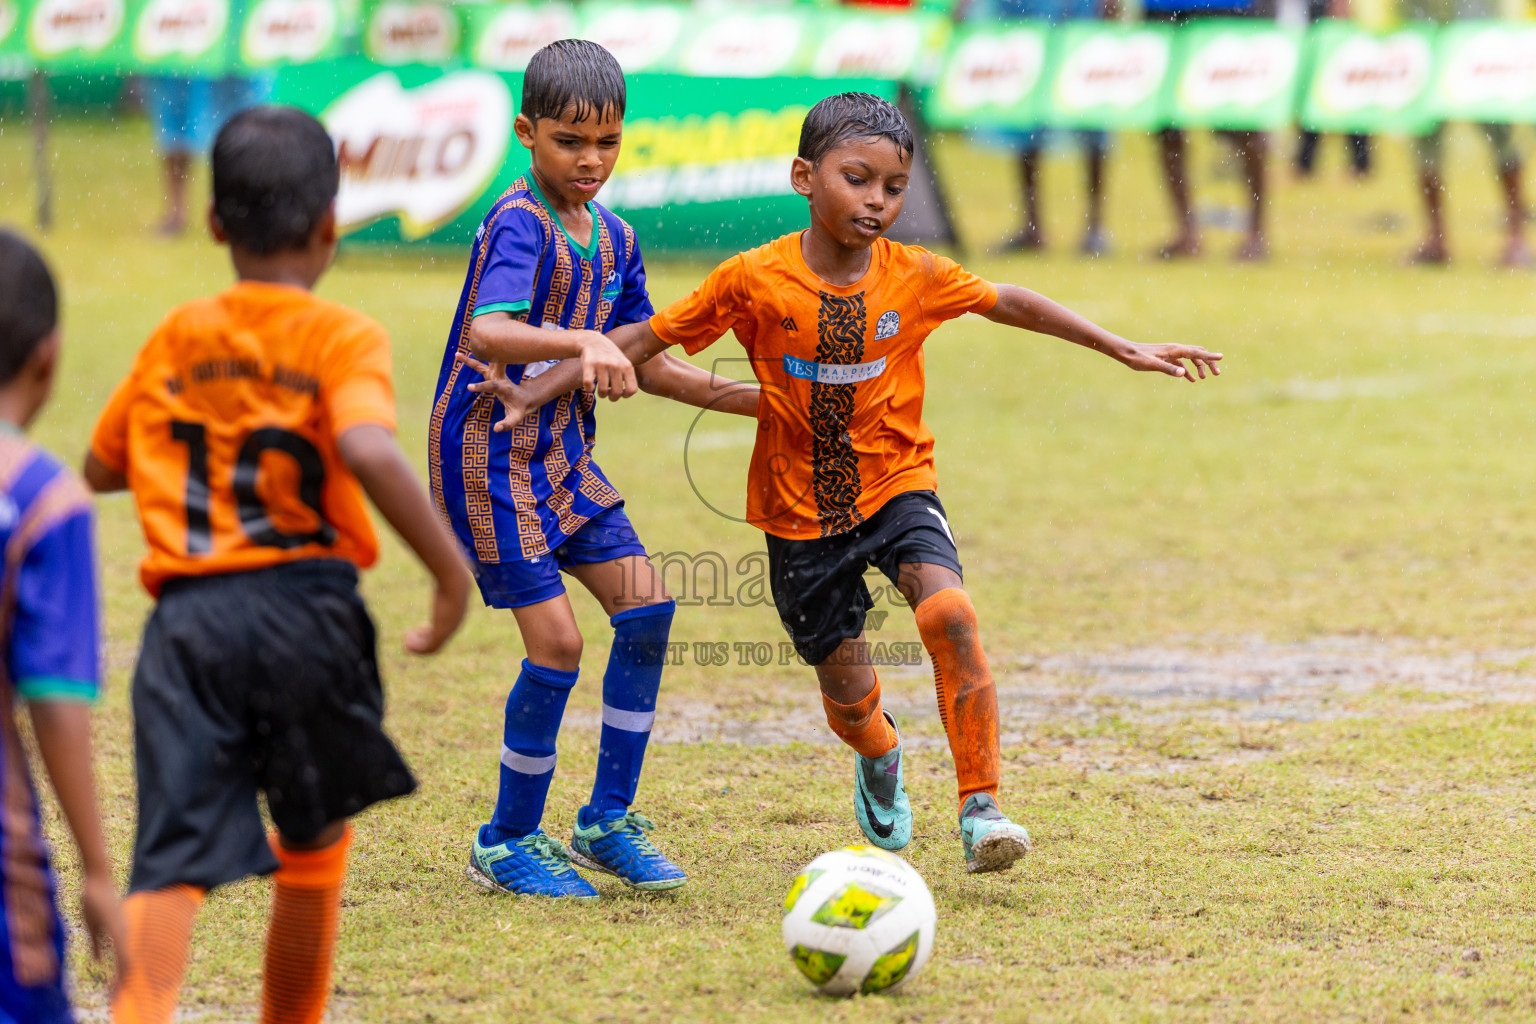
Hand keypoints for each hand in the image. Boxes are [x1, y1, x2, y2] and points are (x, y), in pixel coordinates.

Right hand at [80, 871, 125, 992]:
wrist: (97, 880)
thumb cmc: (95, 902)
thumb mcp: (94, 927)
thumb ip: (97, 944)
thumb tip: (97, 960)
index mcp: (121, 935)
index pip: (125, 963)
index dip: (120, 980)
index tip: (114, 995)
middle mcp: (126, 934)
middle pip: (129, 965)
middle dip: (122, 985)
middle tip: (115, 1000)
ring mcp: (124, 930)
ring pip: (128, 960)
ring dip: (122, 978)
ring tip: (116, 994)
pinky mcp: (118, 926)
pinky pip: (123, 948)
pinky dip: (122, 964)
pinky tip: (121, 975)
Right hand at [405, 565, 469, 654]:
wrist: (454, 581)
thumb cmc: (448, 575)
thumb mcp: (444, 574)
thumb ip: (441, 571)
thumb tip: (437, 558)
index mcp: (455, 614)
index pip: (445, 628)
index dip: (430, 630)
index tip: (420, 626)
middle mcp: (454, 625)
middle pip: (438, 640)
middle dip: (423, 640)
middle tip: (409, 635)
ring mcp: (449, 631)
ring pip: (432, 647)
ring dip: (417, 646)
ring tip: (406, 641)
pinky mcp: (441, 634)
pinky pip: (428, 649)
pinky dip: (416, 648)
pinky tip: (407, 642)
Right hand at [457, 352, 533, 432]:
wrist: (526, 396)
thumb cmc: (520, 408)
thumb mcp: (516, 418)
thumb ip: (507, 424)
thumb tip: (496, 429)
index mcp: (504, 388)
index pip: (492, 385)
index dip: (481, 386)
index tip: (469, 387)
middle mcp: (500, 378)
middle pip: (489, 367)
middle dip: (477, 362)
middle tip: (465, 355)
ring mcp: (496, 375)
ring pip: (483, 364)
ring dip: (470, 360)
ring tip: (456, 354)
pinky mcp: (492, 374)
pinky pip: (480, 366)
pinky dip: (471, 361)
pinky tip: (460, 356)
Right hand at [576, 331, 636, 400]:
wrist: (593, 341)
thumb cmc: (610, 357)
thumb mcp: (623, 363)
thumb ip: (628, 378)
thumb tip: (626, 394)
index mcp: (627, 366)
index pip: (632, 389)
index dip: (626, 395)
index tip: (620, 392)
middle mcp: (615, 365)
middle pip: (617, 392)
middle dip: (612, 398)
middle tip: (608, 394)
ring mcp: (602, 364)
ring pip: (603, 391)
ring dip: (601, 395)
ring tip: (600, 391)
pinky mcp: (588, 364)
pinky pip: (588, 384)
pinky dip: (588, 389)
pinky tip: (590, 386)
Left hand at [1119, 342, 1222, 381]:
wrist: (1126, 352)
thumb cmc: (1138, 358)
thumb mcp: (1153, 365)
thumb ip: (1168, 369)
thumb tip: (1183, 374)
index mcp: (1175, 350)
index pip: (1196, 352)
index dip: (1210, 356)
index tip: (1222, 357)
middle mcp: (1175, 349)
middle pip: (1197, 353)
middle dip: (1208, 362)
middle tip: (1216, 374)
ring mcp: (1171, 353)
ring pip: (1190, 358)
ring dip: (1199, 367)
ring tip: (1204, 378)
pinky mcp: (1166, 358)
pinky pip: (1181, 363)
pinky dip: (1188, 370)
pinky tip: (1191, 379)